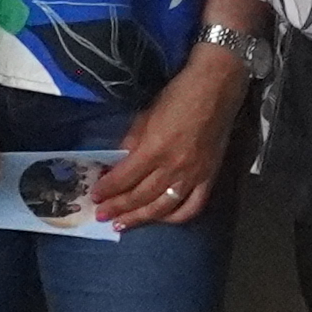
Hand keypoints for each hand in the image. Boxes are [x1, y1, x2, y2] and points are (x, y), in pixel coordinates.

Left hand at [83, 48, 248, 225]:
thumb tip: (115, 164)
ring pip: (162, 207)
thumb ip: (131, 142)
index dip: (107, 188)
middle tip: (100, 215)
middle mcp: (174, 167)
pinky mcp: (209, 177)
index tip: (94, 195)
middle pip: (140, 196)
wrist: (216, 87)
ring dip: (139, 218)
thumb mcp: (146, 115)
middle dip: (117, 207)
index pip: (125, 177)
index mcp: (155, 148)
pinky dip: (175, 217)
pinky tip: (160, 219)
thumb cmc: (178, 95)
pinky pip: (192, 207)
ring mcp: (193, 175)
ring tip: (121, 224)